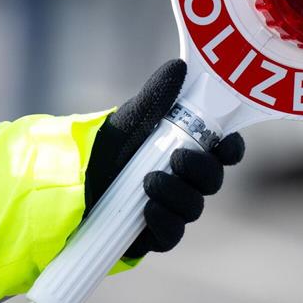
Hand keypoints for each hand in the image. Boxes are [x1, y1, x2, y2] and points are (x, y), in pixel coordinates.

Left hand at [85, 59, 244, 258]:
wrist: (70, 181)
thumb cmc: (108, 146)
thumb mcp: (131, 118)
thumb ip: (156, 96)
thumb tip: (179, 68)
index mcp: (190, 148)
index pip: (225, 151)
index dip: (231, 149)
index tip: (224, 145)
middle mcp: (187, 180)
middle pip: (213, 180)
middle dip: (202, 170)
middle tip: (178, 159)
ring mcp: (173, 207)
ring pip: (194, 207)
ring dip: (178, 195)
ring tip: (150, 182)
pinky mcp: (156, 233)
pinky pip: (172, 234)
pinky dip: (164, 221)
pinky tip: (149, 210)